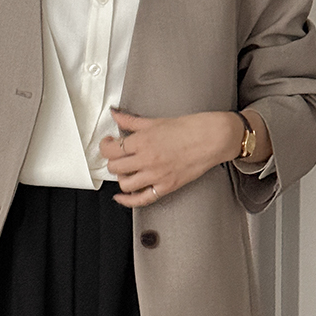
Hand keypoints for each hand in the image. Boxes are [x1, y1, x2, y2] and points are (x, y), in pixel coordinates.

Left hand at [100, 106, 245, 205]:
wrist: (210, 138)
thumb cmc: (188, 128)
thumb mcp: (156, 121)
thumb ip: (132, 121)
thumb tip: (116, 115)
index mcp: (142, 140)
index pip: (112, 149)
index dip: (105, 146)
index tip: (108, 144)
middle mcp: (146, 159)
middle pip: (115, 167)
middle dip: (112, 162)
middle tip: (116, 157)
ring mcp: (155, 176)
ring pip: (125, 184)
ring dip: (121, 178)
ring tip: (125, 171)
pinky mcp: (165, 187)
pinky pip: (141, 200)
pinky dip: (127, 201)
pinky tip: (121, 197)